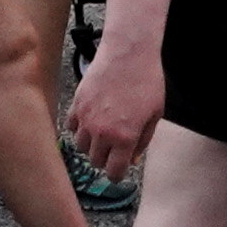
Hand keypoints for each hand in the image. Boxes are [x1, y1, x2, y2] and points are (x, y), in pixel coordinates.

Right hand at [70, 39, 163, 177]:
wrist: (129, 52)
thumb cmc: (147, 81)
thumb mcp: (155, 114)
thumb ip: (143, 140)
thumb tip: (132, 158)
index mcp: (124, 137)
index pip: (113, 172)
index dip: (117, 174)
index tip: (118, 170)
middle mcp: (102, 132)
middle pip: (96, 161)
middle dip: (105, 158)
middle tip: (113, 147)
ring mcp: (86, 118)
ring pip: (81, 146)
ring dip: (91, 144)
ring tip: (101, 132)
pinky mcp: (76, 104)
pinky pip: (71, 127)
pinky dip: (79, 127)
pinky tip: (90, 119)